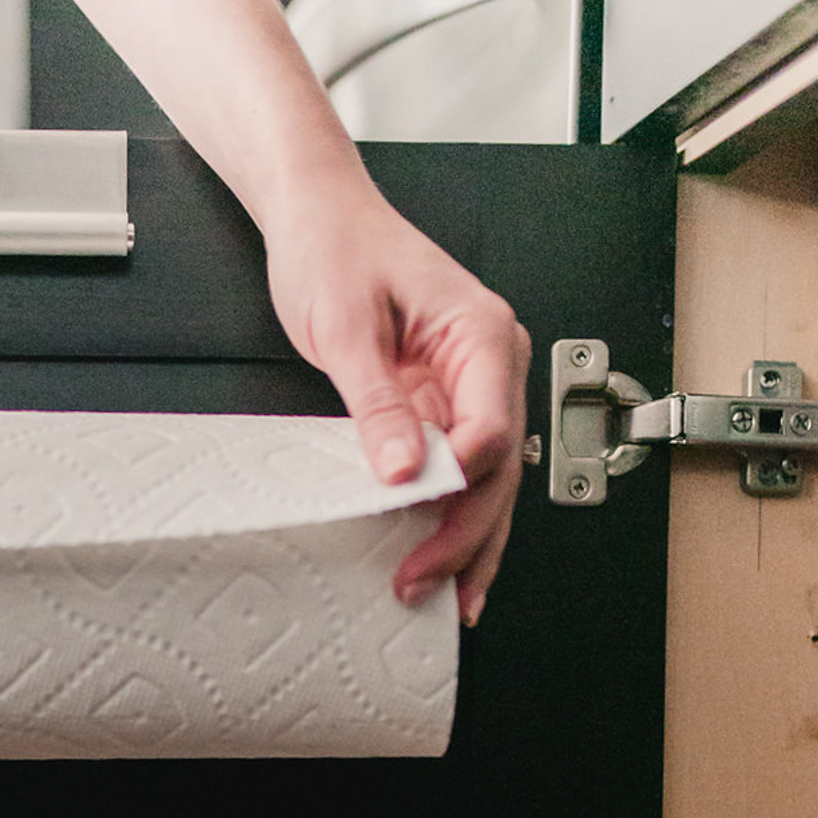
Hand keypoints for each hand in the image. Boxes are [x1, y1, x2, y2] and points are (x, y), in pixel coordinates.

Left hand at [262, 164, 530, 626]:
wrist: (318, 217)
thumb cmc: (335, 249)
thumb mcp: (346, 327)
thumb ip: (377, 403)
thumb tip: (403, 470)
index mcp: (482, 334)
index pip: (490, 432)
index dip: (457, 489)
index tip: (417, 528)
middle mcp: (490, 363)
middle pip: (498, 470)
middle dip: (465, 536)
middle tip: (425, 586)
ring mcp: (472, 386)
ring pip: (489, 481)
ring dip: (470, 542)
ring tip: (452, 600)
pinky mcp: (445, 403)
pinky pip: (458, 469)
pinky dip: (450, 516)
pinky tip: (444, 560)